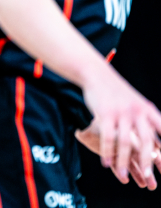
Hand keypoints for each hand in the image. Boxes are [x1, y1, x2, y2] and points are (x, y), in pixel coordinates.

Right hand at [81, 65, 160, 186]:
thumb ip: (147, 122)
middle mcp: (137, 112)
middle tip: (148, 178)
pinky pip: (107, 136)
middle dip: (147, 161)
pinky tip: (106, 163)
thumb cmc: (117, 93)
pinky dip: (107, 152)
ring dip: (124, 161)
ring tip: (123, 176)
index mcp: (148, 111)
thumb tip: (157, 146)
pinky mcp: (105, 113)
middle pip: (145, 141)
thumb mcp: (137, 104)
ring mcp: (121, 112)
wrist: (97, 74)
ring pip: (125, 142)